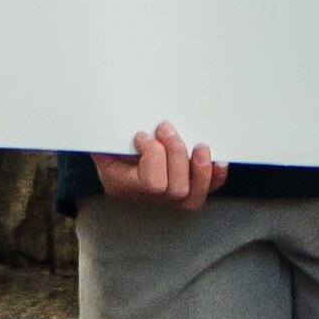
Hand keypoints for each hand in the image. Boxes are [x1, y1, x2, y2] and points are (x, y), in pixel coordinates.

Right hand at [92, 121, 225, 209]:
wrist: (118, 151)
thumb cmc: (111, 142)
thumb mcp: (101, 138)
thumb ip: (105, 133)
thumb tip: (103, 119)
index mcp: (123, 186)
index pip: (152, 184)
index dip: (153, 156)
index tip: (142, 135)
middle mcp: (149, 199)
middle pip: (176, 190)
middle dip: (176, 154)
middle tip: (165, 128)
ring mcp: (170, 199)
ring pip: (194, 196)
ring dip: (200, 168)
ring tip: (199, 146)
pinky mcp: (188, 190)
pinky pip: (208, 191)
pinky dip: (215, 176)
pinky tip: (217, 160)